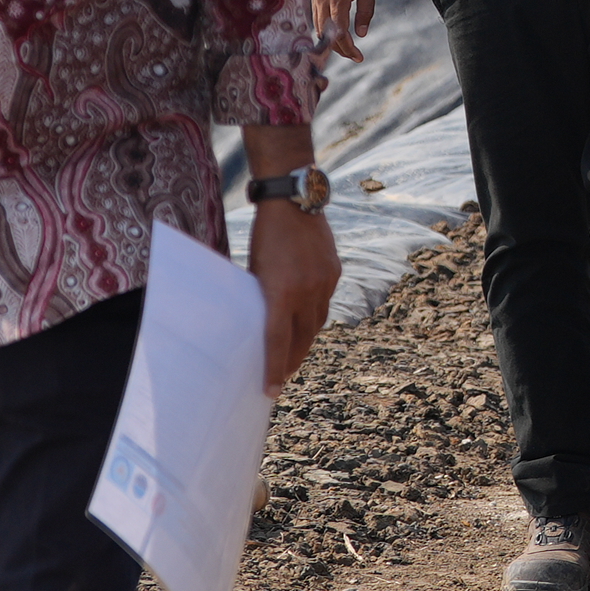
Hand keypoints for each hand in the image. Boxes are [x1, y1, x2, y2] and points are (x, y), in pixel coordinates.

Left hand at [249, 200, 341, 390]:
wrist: (293, 200)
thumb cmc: (264, 234)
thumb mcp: (255, 268)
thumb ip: (263, 296)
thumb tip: (263, 324)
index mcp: (281, 292)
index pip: (277, 342)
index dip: (274, 369)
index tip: (270, 390)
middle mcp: (306, 291)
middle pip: (302, 339)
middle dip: (291, 361)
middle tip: (280, 377)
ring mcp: (325, 282)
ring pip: (317, 324)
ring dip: (305, 341)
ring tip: (293, 353)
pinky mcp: (334, 272)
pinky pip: (325, 303)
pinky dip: (314, 315)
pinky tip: (305, 319)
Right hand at [305, 0, 380, 63]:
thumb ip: (366, 10)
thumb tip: (360, 34)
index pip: (339, 34)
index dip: (348, 48)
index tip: (360, 57)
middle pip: (326, 34)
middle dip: (339, 48)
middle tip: (354, 55)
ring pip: (318, 25)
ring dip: (330, 39)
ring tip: (346, 45)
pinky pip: (316, 14)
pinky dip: (325, 26)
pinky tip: (335, 28)